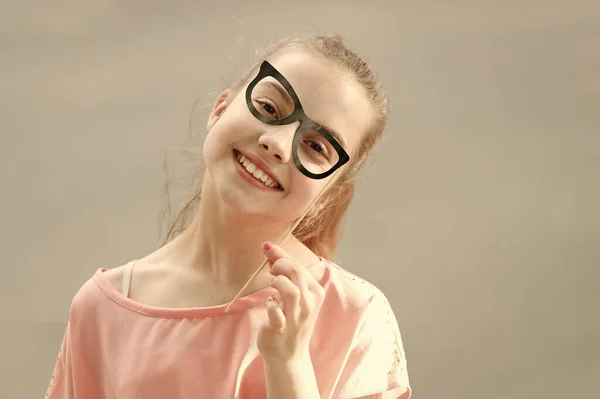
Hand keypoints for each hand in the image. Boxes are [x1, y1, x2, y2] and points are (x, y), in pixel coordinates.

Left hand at [257, 242, 325, 362]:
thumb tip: (270, 252)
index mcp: (316, 292)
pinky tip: (269, 304)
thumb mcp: (294, 295)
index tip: (267, 247)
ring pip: (291, 290)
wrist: (289, 354)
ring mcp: (297, 317)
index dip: (281, 254)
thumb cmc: (290, 319)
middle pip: (296, 272)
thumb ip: (285, 274)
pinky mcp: (282, 328)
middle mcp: (309, 303)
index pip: (300, 266)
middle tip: (270, 270)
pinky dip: (270, 305)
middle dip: (280, 264)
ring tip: (271, 286)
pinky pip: (276, 312)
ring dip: (277, 282)